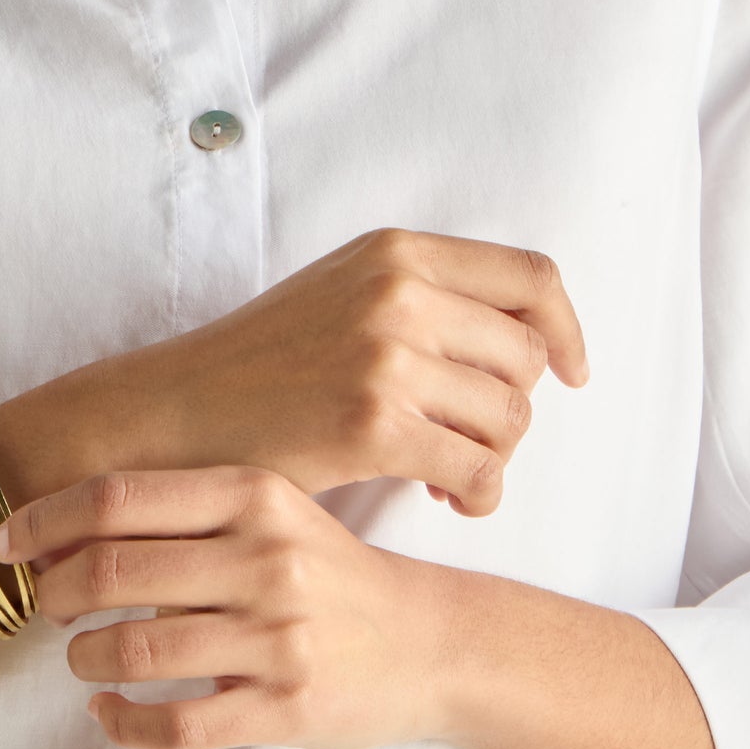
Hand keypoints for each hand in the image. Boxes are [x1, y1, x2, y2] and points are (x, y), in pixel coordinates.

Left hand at [0, 461, 450, 748]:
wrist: (427, 642)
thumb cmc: (326, 572)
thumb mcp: (271, 513)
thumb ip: (184, 512)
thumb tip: (61, 523)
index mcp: (255, 495)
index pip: (118, 498)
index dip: (43, 519)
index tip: (4, 543)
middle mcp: (267, 558)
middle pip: (113, 571)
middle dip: (54, 594)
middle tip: (45, 607)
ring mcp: (279, 637)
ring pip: (135, 652)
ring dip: (83, 660)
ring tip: (81, 660)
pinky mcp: (287, 708)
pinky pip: (176, 725)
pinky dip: (122, 724)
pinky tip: (109, 714)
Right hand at [29, 226, 588, 518]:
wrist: (178, 412)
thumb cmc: (262, 365)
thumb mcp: (345, 294)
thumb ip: (425, 296)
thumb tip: (527, 336)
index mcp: (397, 251)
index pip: (531, 277)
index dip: (566, 330)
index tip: (570, 372)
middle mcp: (399, 291)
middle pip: (528, 357)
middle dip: (514, 409)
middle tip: (471, 439)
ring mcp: (387, 354)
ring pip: (511, 417)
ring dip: (495, 457)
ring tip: (449, 473)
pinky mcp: (373, 422)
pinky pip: (479, 467)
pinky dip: (479, 494)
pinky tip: (444, 497)